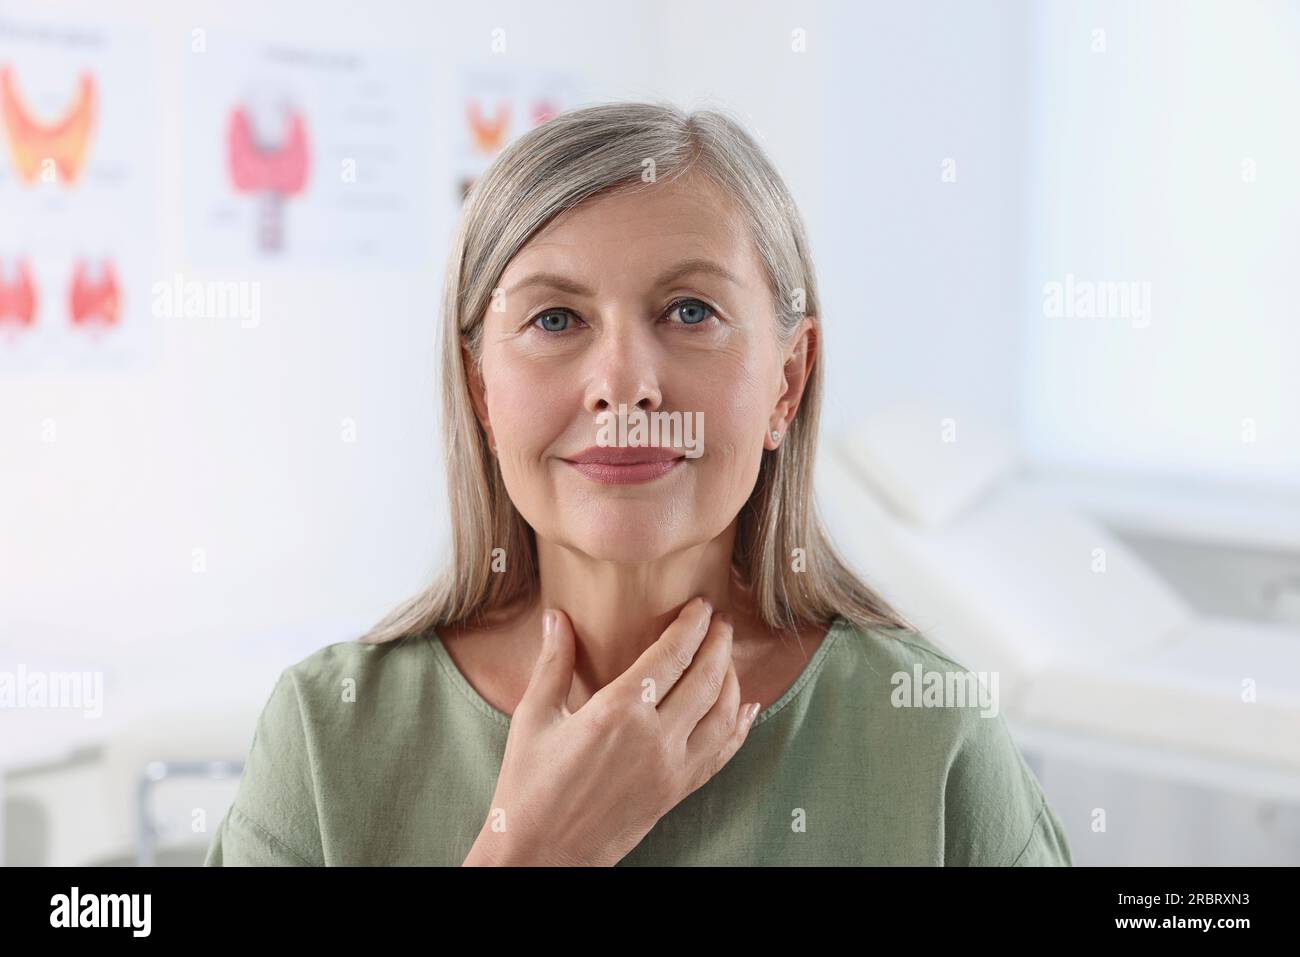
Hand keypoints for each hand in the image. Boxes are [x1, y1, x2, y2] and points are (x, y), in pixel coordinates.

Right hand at [462, 597, 759, 865]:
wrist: (543, 855)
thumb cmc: (529, 787)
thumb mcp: (534, 718)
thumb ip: (553, 663)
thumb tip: (557, 616)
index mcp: (618, 712)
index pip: (672, 655)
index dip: (692, 625)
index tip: (702, 604)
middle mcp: (654, 738)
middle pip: (707, 678)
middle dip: (719, 643)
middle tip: (720, 620)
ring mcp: (672, 768)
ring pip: (724, 713)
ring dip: (732, 679)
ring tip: (727, 655)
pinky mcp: (678, 792)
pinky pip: (723, 752)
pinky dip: (739, 725)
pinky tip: (746, 707)